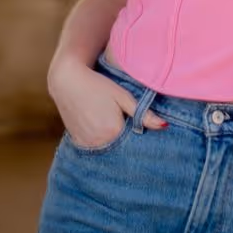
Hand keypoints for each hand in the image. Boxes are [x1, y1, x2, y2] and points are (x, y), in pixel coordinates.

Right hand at [48, 55, 166, 149]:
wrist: (67, 81)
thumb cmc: (98, 85)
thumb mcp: (123, 96)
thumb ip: (143, 113)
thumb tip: (165, 126)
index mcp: (113, 131)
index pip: (135, 144)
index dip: (141, 137)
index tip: (145, 134)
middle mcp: (99, 142)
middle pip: (122, 149)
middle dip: (129, 144)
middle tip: (131, 131)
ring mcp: (87, 145)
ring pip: (108, 151)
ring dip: (115, 145)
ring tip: (117, 131)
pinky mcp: (79, 144)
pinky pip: (96, 149)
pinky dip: (102, 144)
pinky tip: (104, 132)